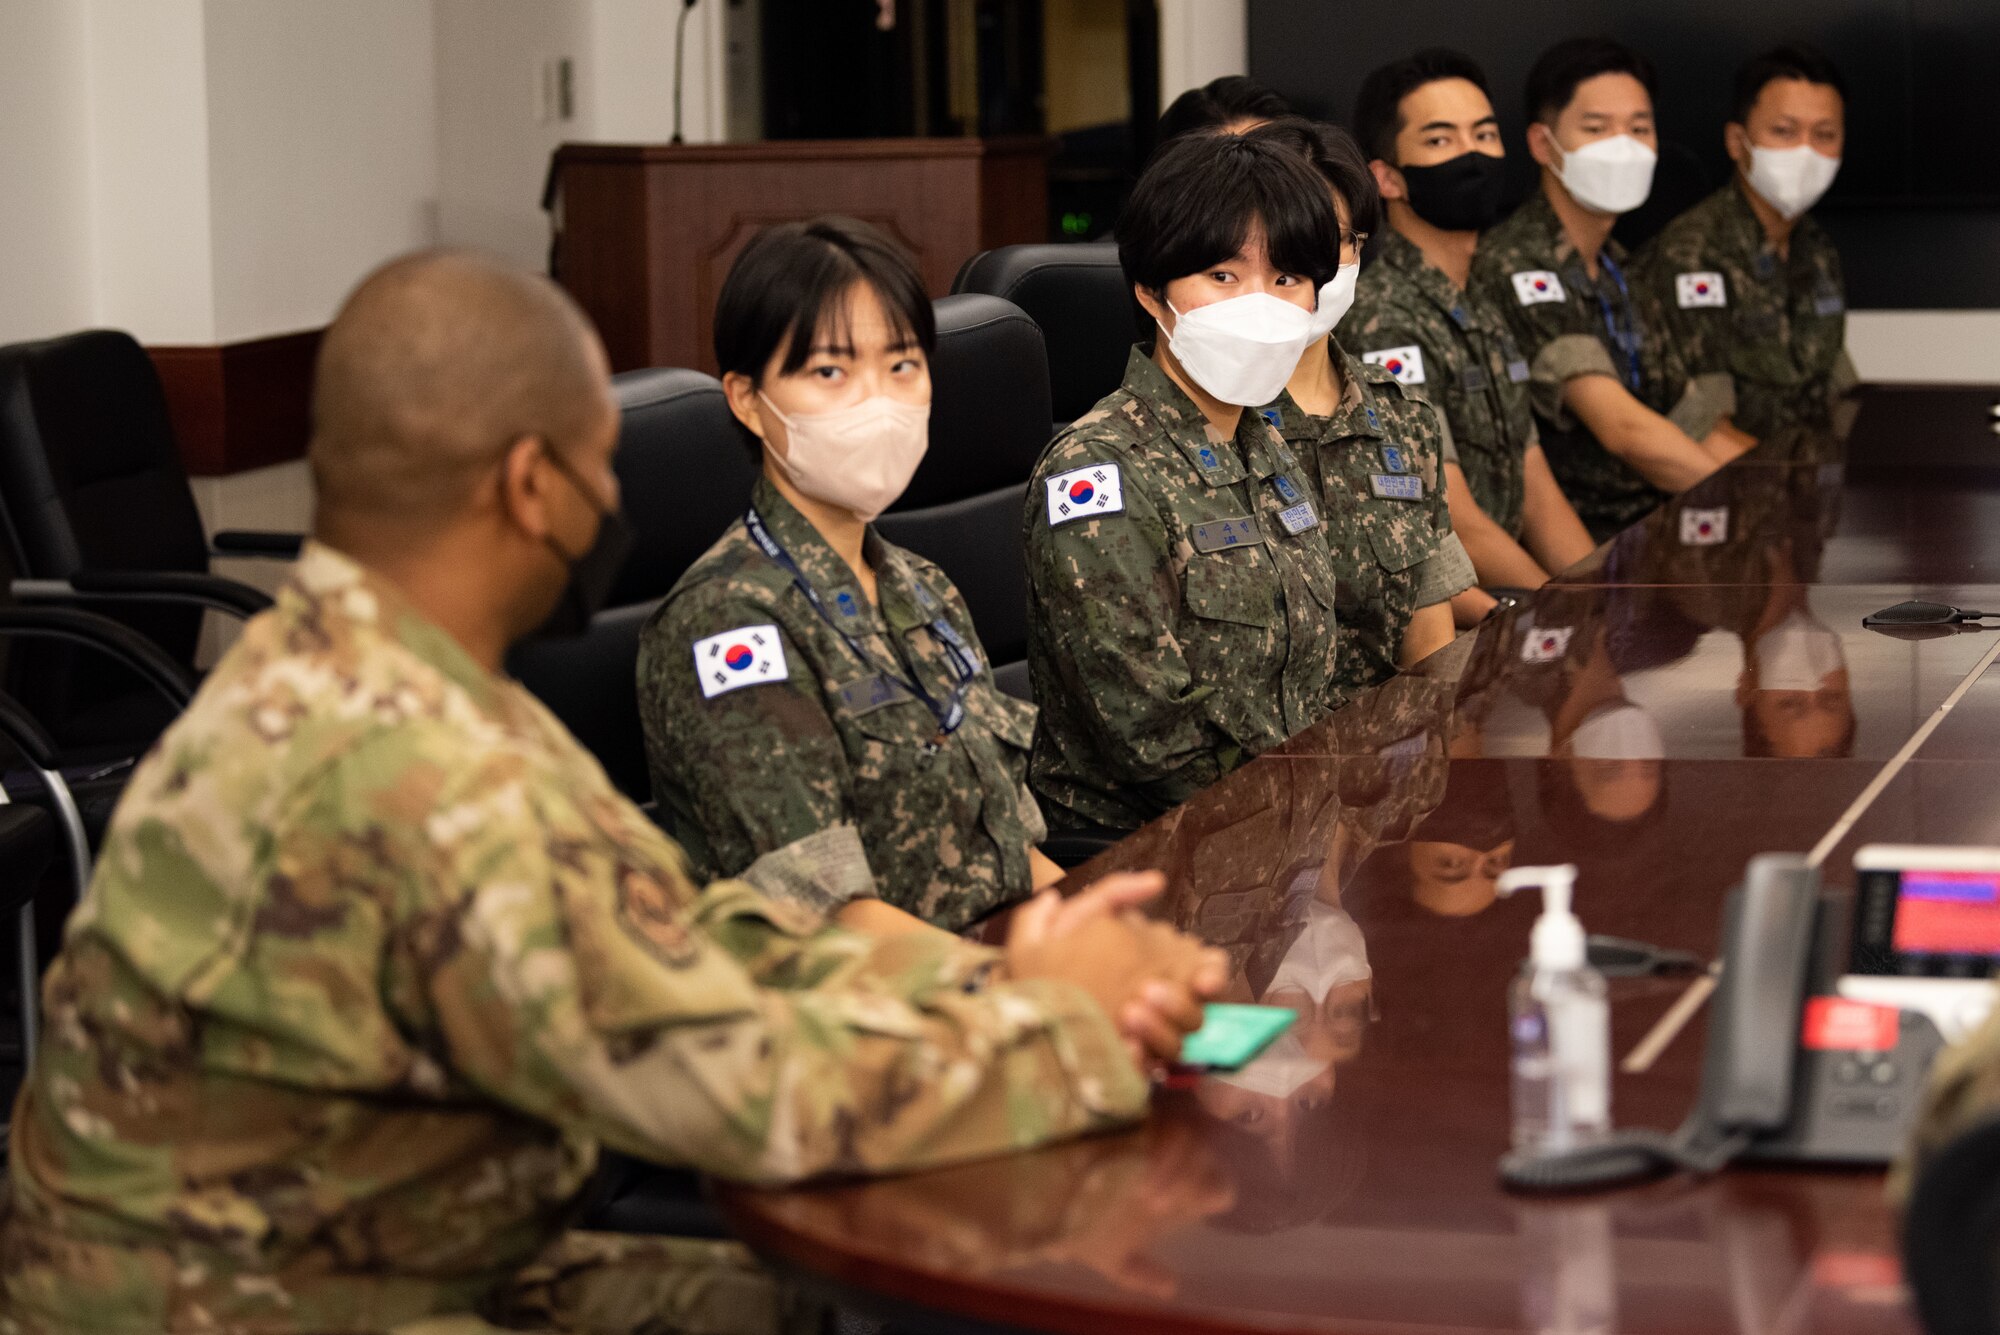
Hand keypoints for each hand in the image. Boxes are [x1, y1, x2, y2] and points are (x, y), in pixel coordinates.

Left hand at [1005, 872, 1227, 1066]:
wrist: (1014, 1005)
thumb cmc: (1049, 959)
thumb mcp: (1075, 919)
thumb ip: (1113, 894)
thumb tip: (1156, 881)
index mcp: (1155, 970)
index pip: (1205, 973)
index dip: (1213, 976)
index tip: (1204, 979)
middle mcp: (1158, 1007)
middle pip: (1196, 1012)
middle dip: (1180, 1005)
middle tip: (1147, 992)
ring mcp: (1143, 1040)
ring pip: (1177, 1043)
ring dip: (1160, 1029)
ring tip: (1128, 1013)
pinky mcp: (1125, 1067)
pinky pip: (1148, 1070)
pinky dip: (1140, 1059)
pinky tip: (1122, 1047)